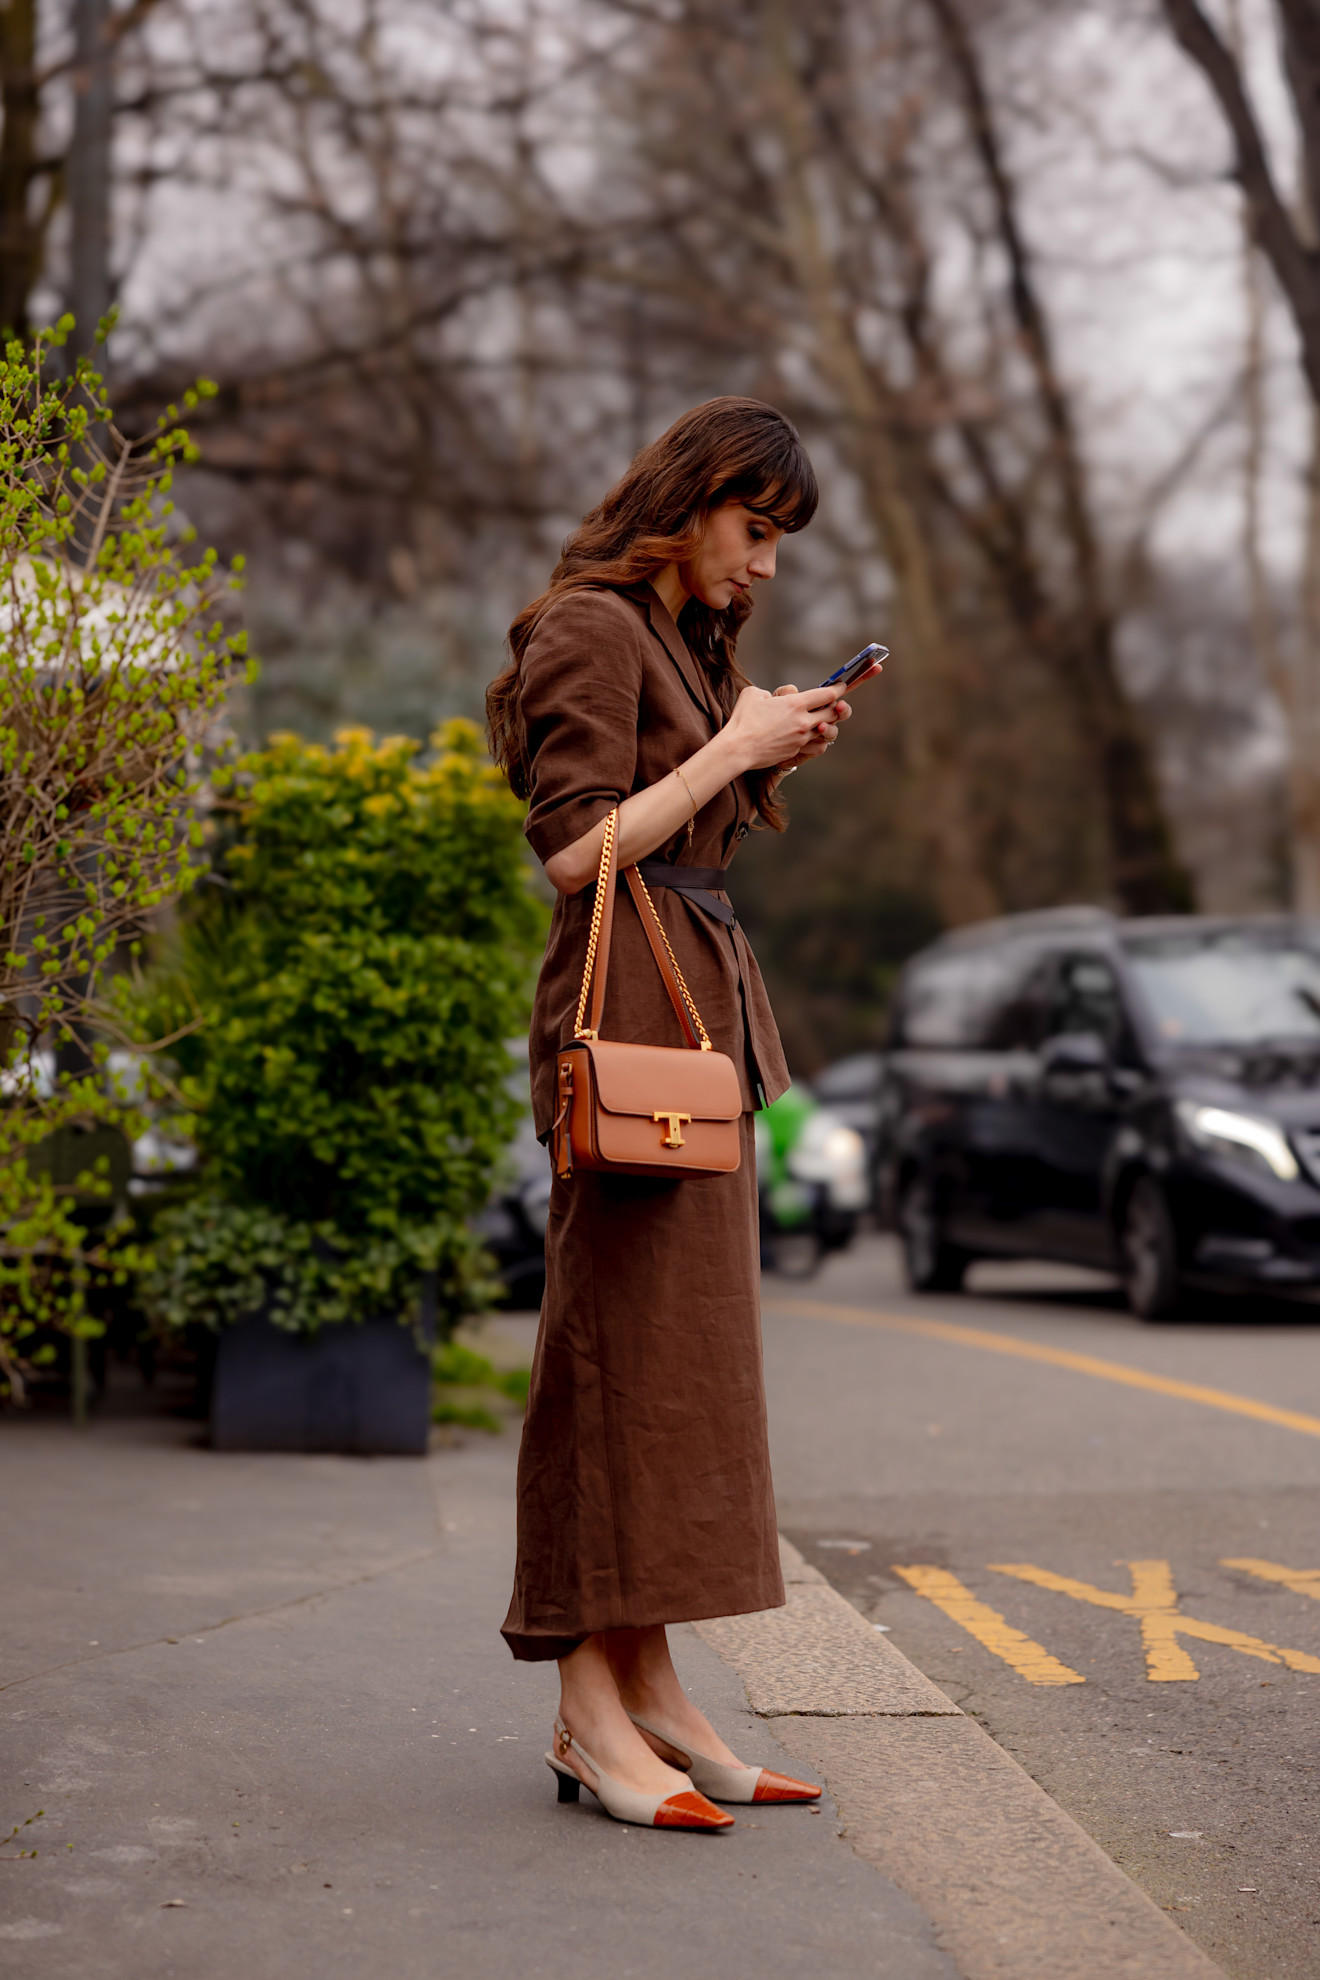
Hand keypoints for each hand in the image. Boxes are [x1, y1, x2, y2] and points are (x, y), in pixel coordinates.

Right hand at [722, 681, 850, 774]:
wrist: (738, 749)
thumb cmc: (743, 720)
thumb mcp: (753, 694)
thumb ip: (768, 692)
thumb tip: (773, 698)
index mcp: (796, 704)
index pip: (827, 694)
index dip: (838, 689)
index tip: (841, 686)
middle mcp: (803, 722)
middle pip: (833, 713)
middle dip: (836, 707)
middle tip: (835, 704)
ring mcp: (801, 739)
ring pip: (827, 732)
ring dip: (826, 725)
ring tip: (822, 721)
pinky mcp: (796, 752)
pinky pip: (816, 746)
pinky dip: (817, 741)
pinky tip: (812, 737)